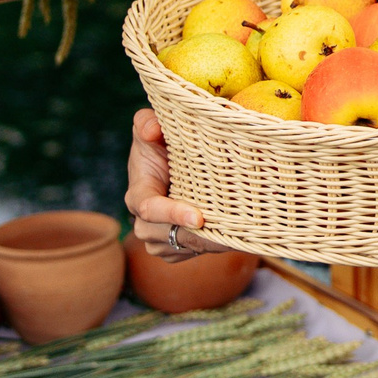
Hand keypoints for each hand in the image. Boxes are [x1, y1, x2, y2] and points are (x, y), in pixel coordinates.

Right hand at [125, 108, 239, 261]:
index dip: (172, 214)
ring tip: (239, 235)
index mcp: (138, 194)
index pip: (150, 209)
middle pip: (169, 236)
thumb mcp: (149, 126)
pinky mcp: (174, 250)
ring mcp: (158, 240)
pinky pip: (193, 254)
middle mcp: (144, 222)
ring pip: (185, 248)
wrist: (168, 168)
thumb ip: (146, 122)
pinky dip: (213, 248)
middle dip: (199, 236)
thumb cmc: (158, 144)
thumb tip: (152, 129)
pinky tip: (232, 238)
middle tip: (231, 232)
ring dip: (210, 244)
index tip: (198, 217)